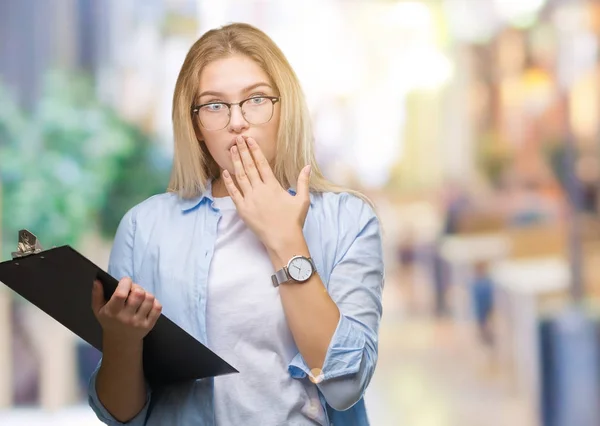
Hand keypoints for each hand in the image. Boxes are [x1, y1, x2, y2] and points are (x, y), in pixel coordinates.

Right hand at [91, 277, 161, 343]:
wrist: (121, 341)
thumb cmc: (109, 321)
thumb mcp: (98, 309)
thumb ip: (97, 294)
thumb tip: (98, 280)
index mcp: (113, 312)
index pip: (121, 294)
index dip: (125, 283)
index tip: (125, 281)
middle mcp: (127, 317)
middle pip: (139, 294)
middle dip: (137, 287)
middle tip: (133, 289)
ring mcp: (139, 322)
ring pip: (149, 298)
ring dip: (146, 293)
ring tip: (140, 297)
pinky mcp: (149, 324)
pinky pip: (157, 307)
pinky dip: (154, 302)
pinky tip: (147, 303)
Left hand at [223, 135, 310, 250]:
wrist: (282, 239)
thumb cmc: (293, 220)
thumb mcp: (302, 200)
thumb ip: (303, 181)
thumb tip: (307, 166)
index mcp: (273, 186)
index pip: (262, 163)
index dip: (255, 150)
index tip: (249, 140)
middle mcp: (259, 190)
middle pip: (249, 166)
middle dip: (243, 151)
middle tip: (237, 139)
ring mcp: (249, 199)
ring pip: (240, 176)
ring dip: (235, 162)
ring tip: (231, 150)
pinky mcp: (243, 209)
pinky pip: (233, 193)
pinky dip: (229, 182)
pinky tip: (225, 172)